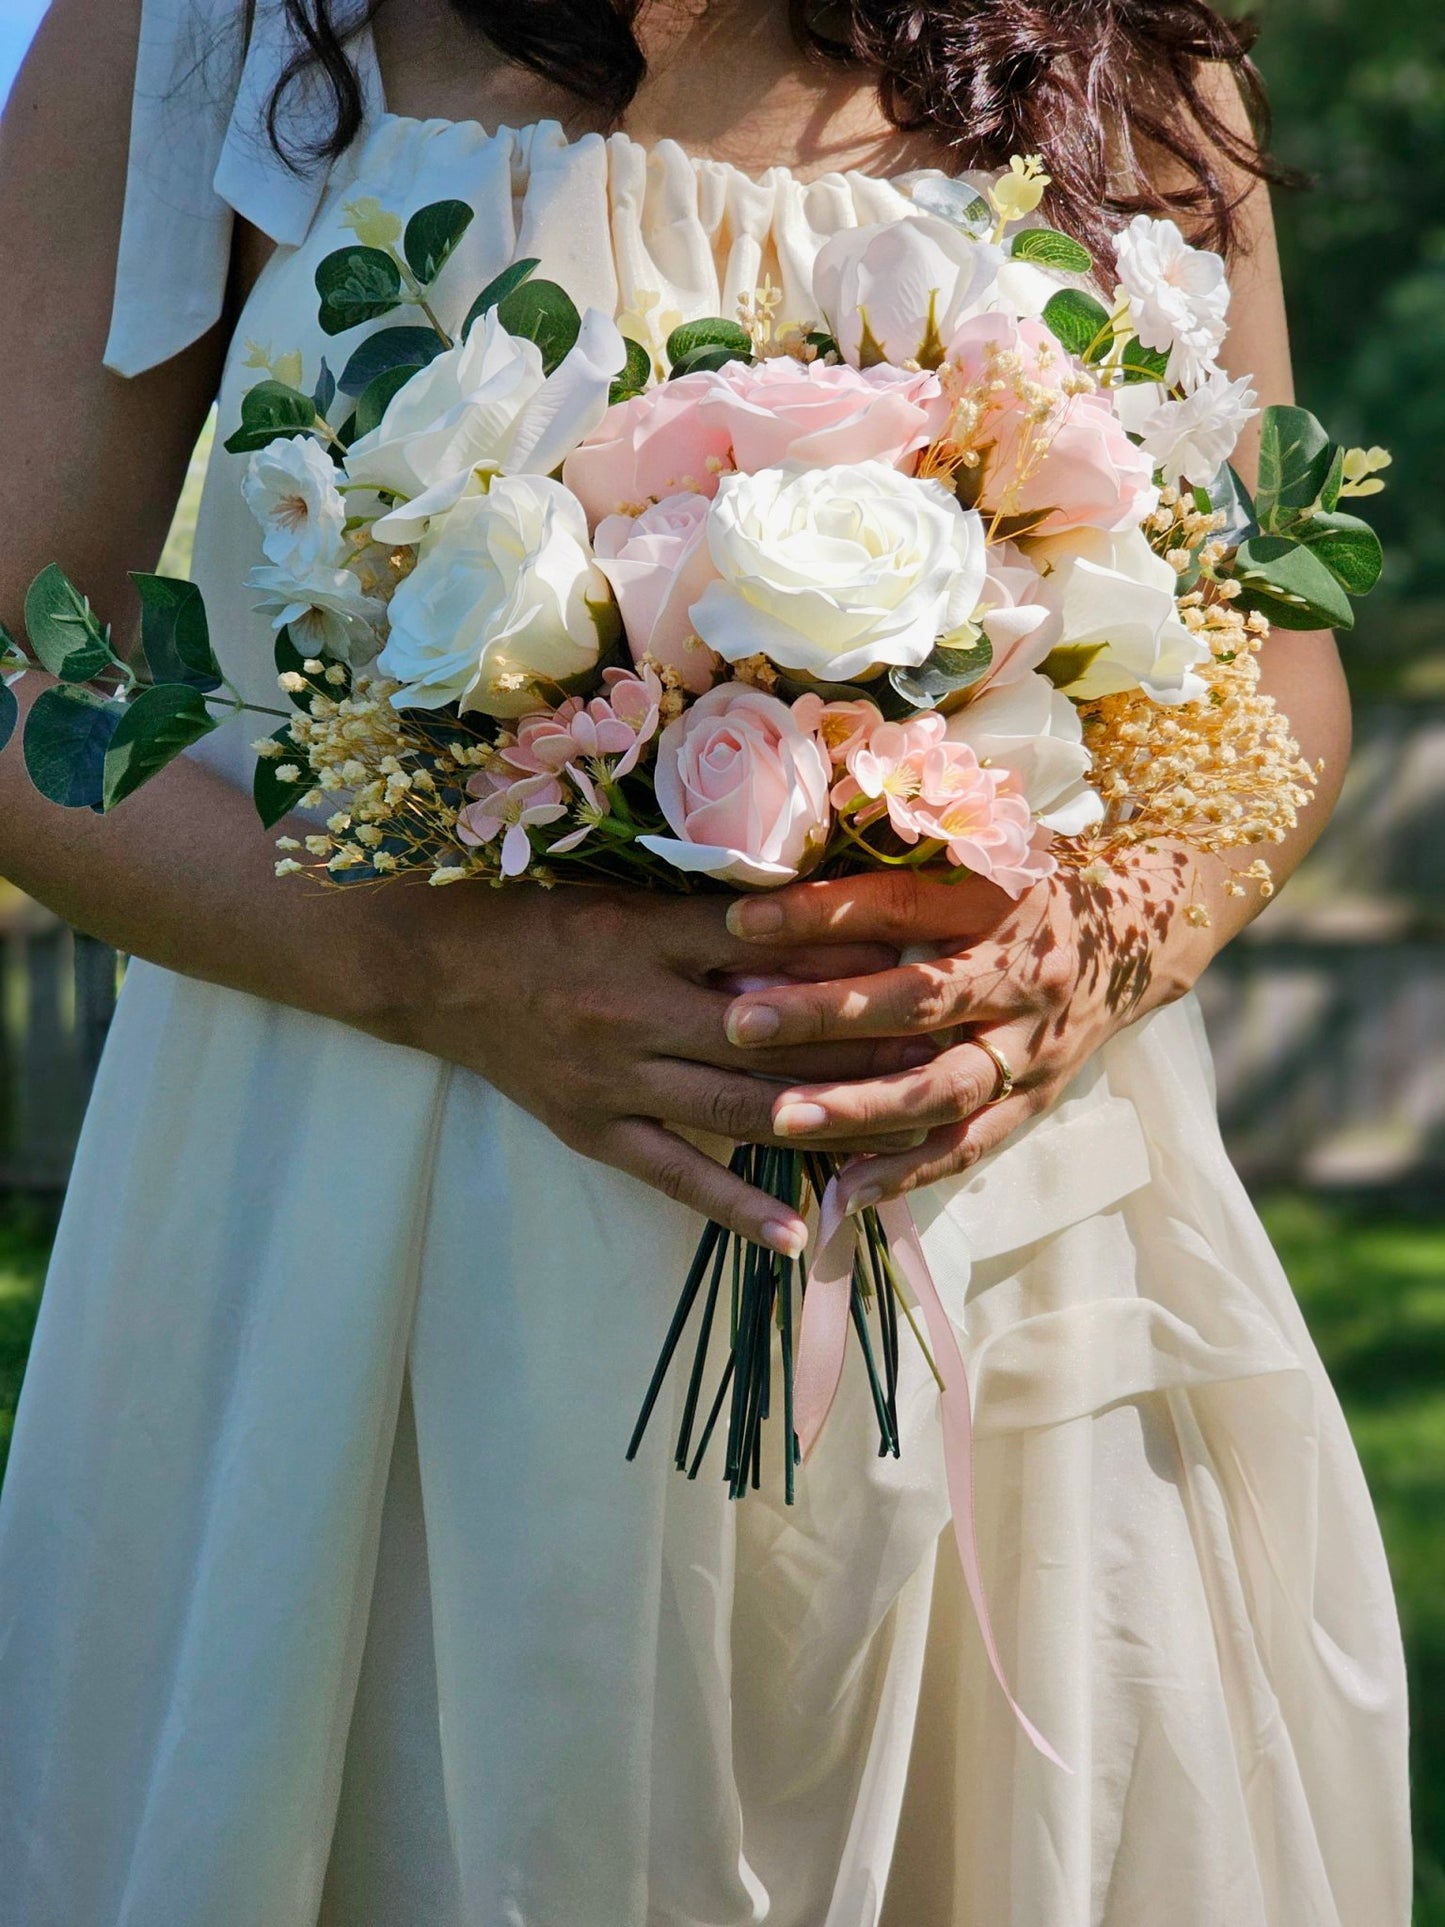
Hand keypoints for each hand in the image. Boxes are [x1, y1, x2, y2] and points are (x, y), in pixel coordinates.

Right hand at [366, 882, 935, 1250]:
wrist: (434, 969)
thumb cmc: (538, 917)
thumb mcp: (623, 894)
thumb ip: (711, 911)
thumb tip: (817, 913)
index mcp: (647, 935)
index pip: (767, 942)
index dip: (846, 953)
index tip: (920, 959)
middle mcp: (637, 1007)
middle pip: (772, 1033)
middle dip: (862, 1044)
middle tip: (942, 1053)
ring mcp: (615, 1077)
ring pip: (738, 1106)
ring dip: (825, 1122)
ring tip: (902, 1138)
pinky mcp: (593, 1129)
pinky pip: (673, 1174)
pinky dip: (736, 1205)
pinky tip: (797, 1232)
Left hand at [717, 849, 1216, 1207]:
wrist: (1145, 935)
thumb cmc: (1037, 880)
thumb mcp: (988, 841)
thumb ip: (909, 839)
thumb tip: (812, 820)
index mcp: (1003, 899)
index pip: (900, 902)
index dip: (820, 911)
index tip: (736, 922)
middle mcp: (1024, 974)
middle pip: (918, 998)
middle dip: (824, 1014)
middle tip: (739, 1023)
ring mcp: (1034, 1046)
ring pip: (943, 1087)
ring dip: (860, 1107)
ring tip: (780, 1119)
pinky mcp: (1037, 1100)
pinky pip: (971, 1145)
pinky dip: (908, 1171)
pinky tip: (844, 1190)